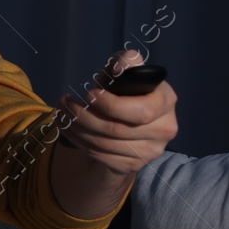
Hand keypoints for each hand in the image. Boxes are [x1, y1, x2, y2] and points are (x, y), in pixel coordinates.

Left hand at [55, 50, 177, 174]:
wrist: (122, 121)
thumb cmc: (123, 91)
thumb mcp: (123, 71)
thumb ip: (124, 62)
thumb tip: (120, 69)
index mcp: (166, 102)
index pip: (141, 111)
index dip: (111, 105)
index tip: (88, 94)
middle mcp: (164, 129)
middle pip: (116, 130)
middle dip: (83, 115)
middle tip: (64, 103)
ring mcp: (150, 151)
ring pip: (104, 144)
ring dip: (76, 128)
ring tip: (62, 113)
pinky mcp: (133, 165)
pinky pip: (100, 156)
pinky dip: (79, 142)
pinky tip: (69, 129)